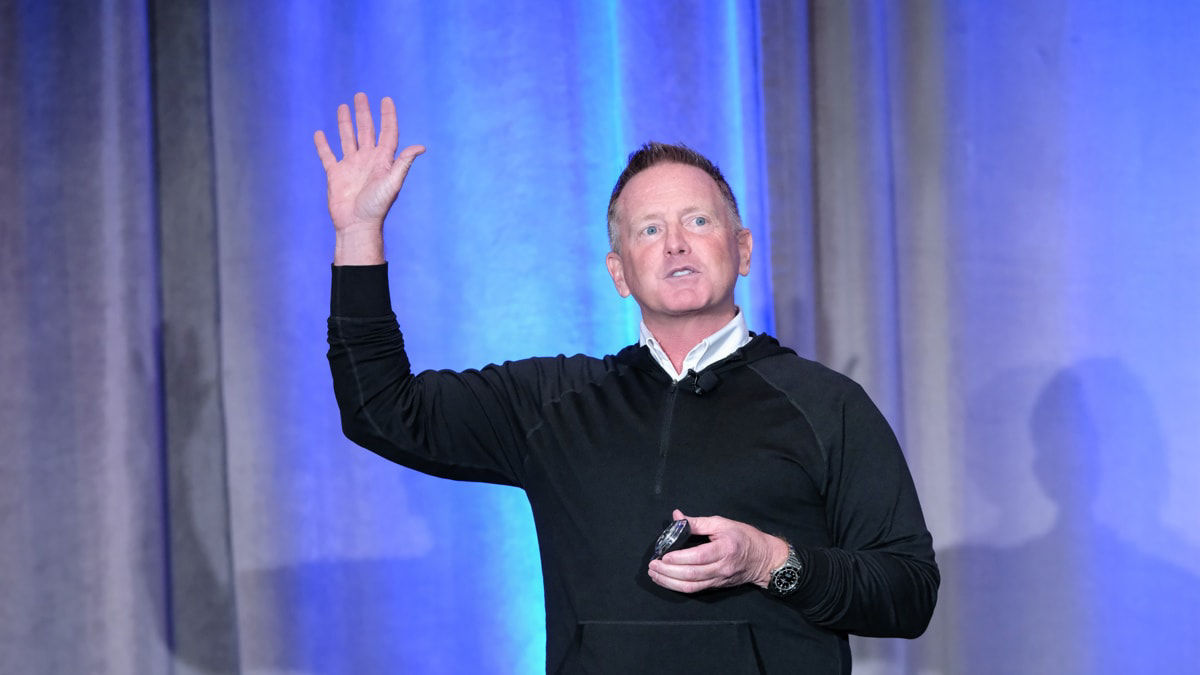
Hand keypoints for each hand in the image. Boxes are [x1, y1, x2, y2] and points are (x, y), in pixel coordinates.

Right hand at [313, 92, 424, 263]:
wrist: (357, 225)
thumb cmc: (377, 207)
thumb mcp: (393, 182)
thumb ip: (403, 163)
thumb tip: (421, 146)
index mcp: (383, 160)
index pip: (387, 133)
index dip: (387, 116)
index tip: (386, 99)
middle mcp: (367, 160)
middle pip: (366, 131)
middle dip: (364, 113)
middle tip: (361, 95)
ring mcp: (351, 167)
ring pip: (347, 139)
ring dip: (345, 123)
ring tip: (343, 106)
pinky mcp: (335, 175)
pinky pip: (327, 156)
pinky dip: (323, 145)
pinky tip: (319, 134)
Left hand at [647, 509, 789, 592]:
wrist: (764, 559)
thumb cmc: (744, 537)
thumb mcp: (722, 523)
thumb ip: (697, 522)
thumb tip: (676, 517)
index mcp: (725, 548)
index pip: (699, 556)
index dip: (679, 558)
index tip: (663, 555)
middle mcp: (722, 567)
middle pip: (692, 574)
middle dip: (668, 572)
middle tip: (652, 565)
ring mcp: (719, 579)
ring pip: (691, 586)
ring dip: (670, 582)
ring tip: (655, 574)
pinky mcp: (717, 586)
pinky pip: (695, 589)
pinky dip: (678, 586)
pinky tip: (667, 580)